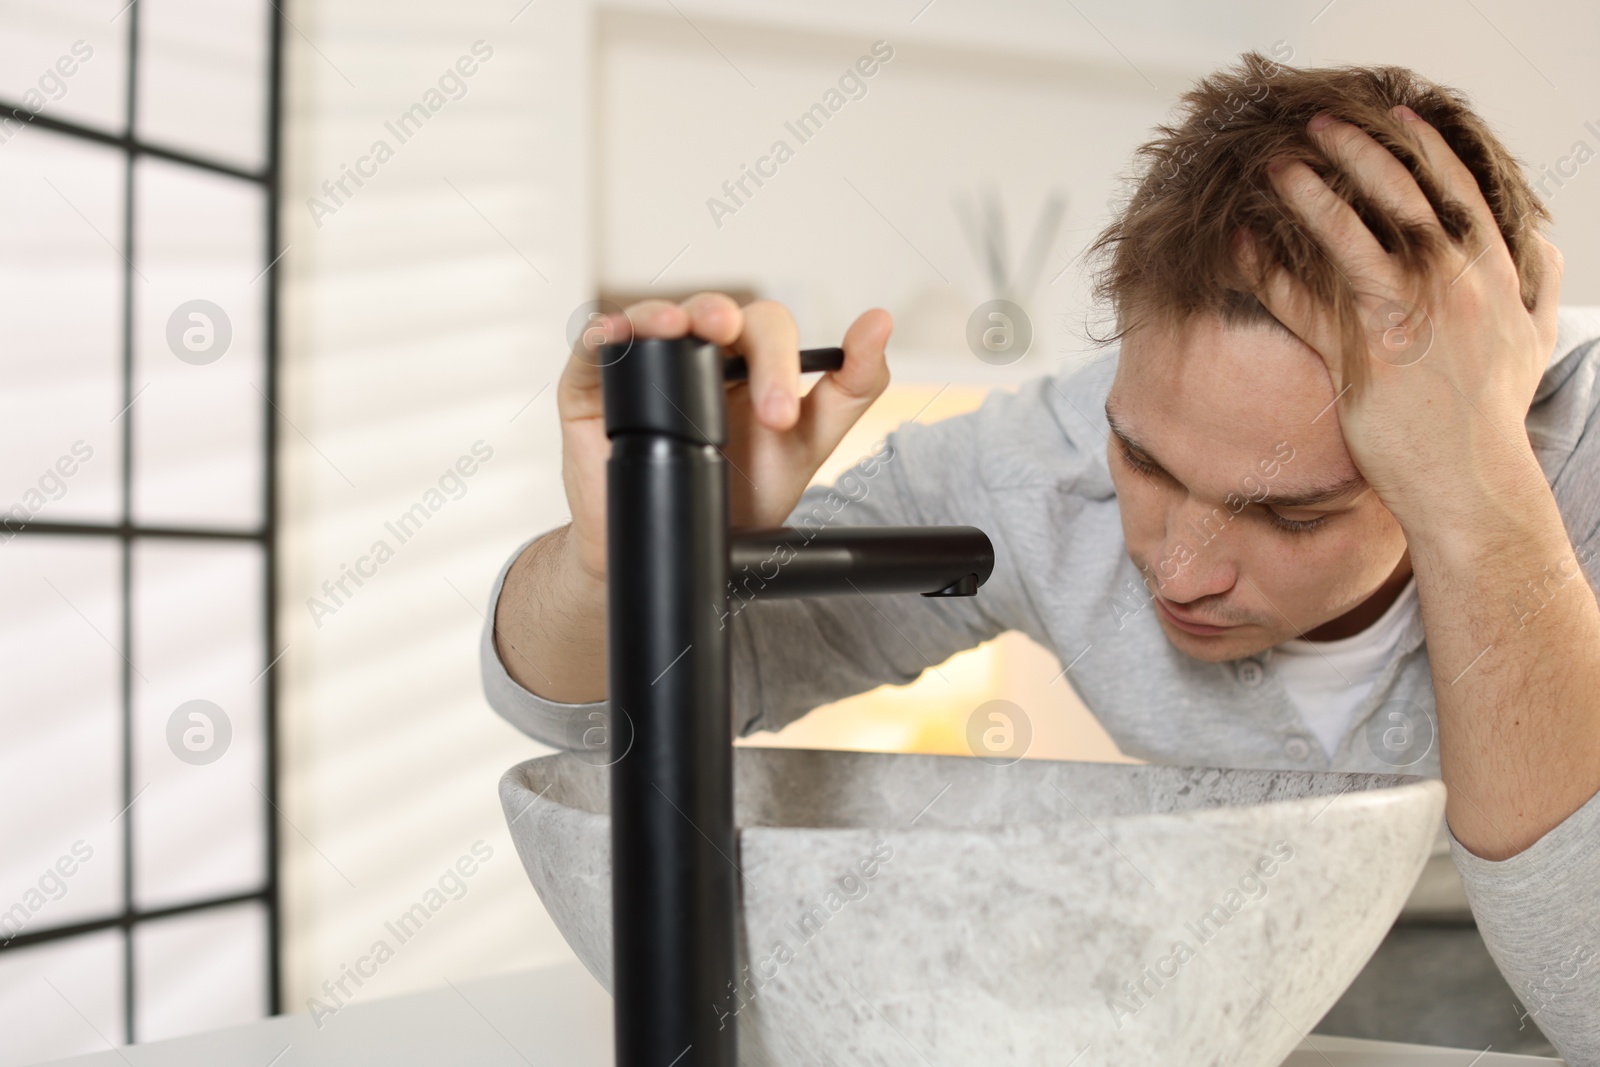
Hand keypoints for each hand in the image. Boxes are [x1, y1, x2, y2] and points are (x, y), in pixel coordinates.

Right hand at [556, 293, 892, 582]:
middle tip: (734, 355)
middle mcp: (697, 353)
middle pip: (711, 312)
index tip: (779, 419)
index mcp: (748, 361)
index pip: (765, 330)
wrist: (678, 551)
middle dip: (725, 324)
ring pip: (654, 316)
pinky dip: (604, 333)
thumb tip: (879, 321)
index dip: (777, 361)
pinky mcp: (594, 384)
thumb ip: (850, 387)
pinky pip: (595, 346)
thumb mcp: (806, 447)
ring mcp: (645, 364)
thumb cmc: (738, 496)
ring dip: (664, 312)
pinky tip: (616, 335)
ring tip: (679, 326)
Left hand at [1246, 105, 1563, 531]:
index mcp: (1492, 275)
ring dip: (1308, 197)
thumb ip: (1538, 286)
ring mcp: (1404, 319)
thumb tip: (1540, 244)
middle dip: (1358, 153)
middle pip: (1399, 199)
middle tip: (1321, 124)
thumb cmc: (1495, 417)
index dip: (1423, 148)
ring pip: (1349, 239)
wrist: (1470, 482)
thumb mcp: (1534, 342)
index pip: (1457, 192)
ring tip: (1274, 168)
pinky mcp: (1359, 357)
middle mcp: (1451, 286)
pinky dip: (1268, 271)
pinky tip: (1240, 247)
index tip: (1396, 115)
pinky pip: (1303, 302)